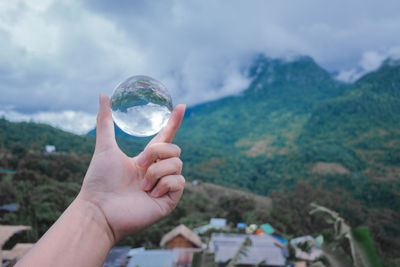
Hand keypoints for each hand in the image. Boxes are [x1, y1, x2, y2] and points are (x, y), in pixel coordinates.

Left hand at [78, 94, 185, 242]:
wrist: (99, 209)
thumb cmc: (99, 181)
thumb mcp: (105, 147)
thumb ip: (105, 121)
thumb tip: (103, 94)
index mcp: (146, 160)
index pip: (165, 138)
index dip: (173, 122)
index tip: (181, 106)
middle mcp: (157, 171)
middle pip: (175, 149)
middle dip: (157, 152)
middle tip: (139, 165)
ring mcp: (164, 186)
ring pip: (177, 164)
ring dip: (156, 172)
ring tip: (142, 186)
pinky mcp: (169, 200)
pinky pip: (179, 181)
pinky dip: (164, 184)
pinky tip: (151, 194)